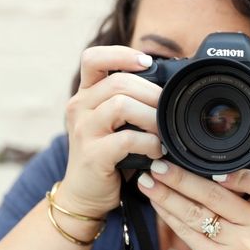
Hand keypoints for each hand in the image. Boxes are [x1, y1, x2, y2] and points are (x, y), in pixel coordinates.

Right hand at [58, 46, 164, 216]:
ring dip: (152, 117)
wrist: (86, 194)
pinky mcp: (93, 155)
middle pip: (118, 82)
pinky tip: (158, 151)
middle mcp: (79, 108)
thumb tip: (170, 88)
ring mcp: (83, 131)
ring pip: (121, 105)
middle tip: (169, 110)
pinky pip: (127, 139)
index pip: (93, 59)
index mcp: (85, 95)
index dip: (122, 54)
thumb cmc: (109, 156)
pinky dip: (150, 143)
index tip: (149, 62)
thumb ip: (130, 102)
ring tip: (164, 132)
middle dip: (152, 93)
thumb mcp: (115, 123)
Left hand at [137, 161, 249, 249]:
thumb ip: (246, 209)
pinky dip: (169, 216)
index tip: (214, 166)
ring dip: (167, 194)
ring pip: (196, 211)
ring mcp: (238, 245)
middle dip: (182, 176)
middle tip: (159, 163)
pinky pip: (187, 232)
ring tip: (148, 181)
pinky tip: (156, 205)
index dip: (241, 174)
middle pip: (216, 194)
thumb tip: (208, 178)